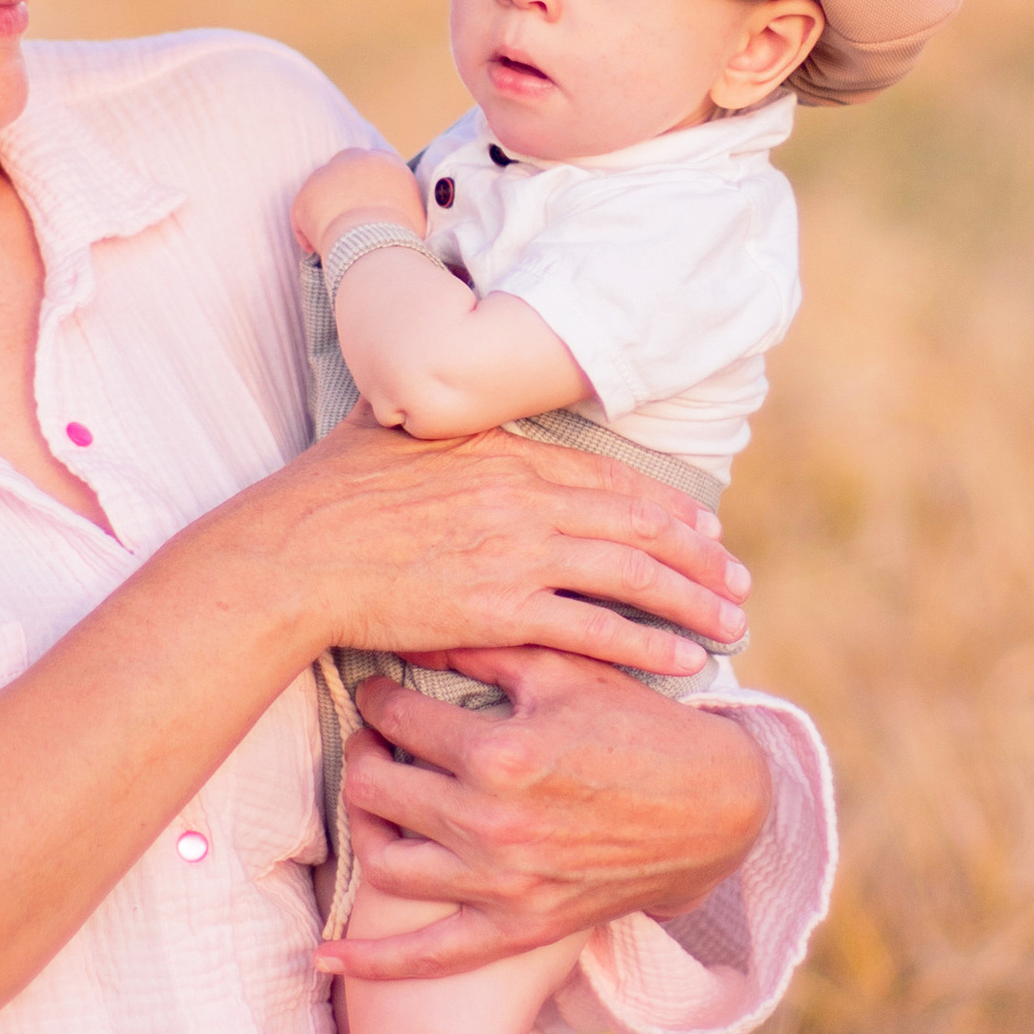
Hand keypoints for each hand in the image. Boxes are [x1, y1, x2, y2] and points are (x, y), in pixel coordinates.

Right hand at [279, 417, 746, 684]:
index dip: (663, 506)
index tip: (700, 526)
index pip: (608, 479)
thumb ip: (425, 407)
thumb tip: (418, 372)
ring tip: (731, 623)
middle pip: (639, 525)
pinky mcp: (503, 609)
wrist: (296, 551)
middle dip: (700, 557)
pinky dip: (646, 645)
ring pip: (633, 576)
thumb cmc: (326, 491)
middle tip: (738, 580)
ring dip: (693, 601)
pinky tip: (683, 660)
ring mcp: (519, 553)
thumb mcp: (386, 423)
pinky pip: (594, 628)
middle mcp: (527, 498)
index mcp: (507, 453)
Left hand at [292, 147, 426, 259]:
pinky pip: (303, 213)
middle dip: (342, 194)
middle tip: (345, 223)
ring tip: (330, 243)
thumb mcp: (416, 219)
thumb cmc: (401, 237)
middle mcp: (357, 159)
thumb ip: (408, 212)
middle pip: (344, 171)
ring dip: (324, 214)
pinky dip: (307, 232)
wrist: (376, 242)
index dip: (367, 191)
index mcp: (387, 162)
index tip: (367, 211)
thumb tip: (406, 227)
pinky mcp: (308, 193)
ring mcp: (329, 173)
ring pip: (321, 192)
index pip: (373, 169)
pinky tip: (314, 249)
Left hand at [317, 644, 771, 980]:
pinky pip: (430, 956)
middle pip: (377, 789)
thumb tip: (414, 626)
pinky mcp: (518, 928)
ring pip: (386, 862)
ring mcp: (502, 884)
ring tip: (374, 799)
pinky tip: (325, 958)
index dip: (379, 696)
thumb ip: (486, 647)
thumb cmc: (640, 727)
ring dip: (365, 827)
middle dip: (365, 755)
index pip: (399, 718)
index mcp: (502, 753)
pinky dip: (373, 961)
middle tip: (373, 738)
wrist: (716, 809)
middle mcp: (492, 824)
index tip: (379, 690)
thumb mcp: (567, 671)